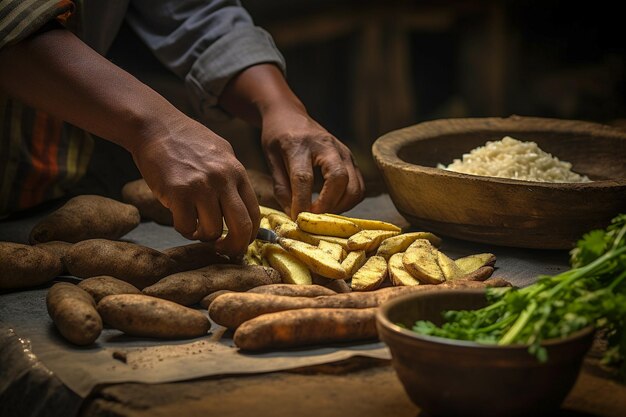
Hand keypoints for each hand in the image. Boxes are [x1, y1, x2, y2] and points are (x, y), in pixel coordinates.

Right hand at [131, 116, 259, 256]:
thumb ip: (233, 178)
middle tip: (226, 251)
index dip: (251, 234)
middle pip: (241, 227)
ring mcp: (201, 187)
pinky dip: (184, 230)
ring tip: (196, 226)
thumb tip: (242, 207)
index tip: (242, 242)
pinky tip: (181, 219)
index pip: (254, 212)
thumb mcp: (221, 153)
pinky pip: (186, 227)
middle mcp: (223, 180)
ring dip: (204, 236)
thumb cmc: (187, 140)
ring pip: (212, 231)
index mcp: (236, 172)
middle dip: (235, 247)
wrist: (155, 127)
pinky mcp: (178, 194)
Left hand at [261, 108, 364, 217]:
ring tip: (322, 213)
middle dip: (327, 205)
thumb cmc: (277, 137)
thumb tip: (294, 214)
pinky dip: (348, 201)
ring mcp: (343, 152)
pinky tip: (332, 204)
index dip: (301, 202)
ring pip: (354, 186)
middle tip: (312, 218)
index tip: (297, 218)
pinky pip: (358, 187)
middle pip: (338, 179)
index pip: (304, 178)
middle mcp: (327, 145)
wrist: (290, 115)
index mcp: (300, 144)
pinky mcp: (351, 159)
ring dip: (340, 206)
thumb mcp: (270, 159)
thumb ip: (281, 188)